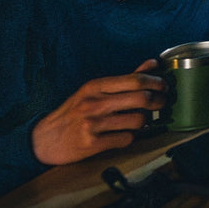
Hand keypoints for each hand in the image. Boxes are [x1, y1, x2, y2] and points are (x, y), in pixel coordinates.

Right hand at [31, 59, 166, 165]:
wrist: (44, 139)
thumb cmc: (74, 113)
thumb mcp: (94, 91)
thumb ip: (125, 78)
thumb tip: (153, 63)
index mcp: (94, 87)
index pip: (134, 80)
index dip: (155, 82)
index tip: (164, 86)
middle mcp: (94, 103)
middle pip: (141, 98)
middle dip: (158, 101)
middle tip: (162, 102)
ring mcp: (93, 124)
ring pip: (138, 120)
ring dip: (145, 121)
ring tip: (140, 120)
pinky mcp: (93, 143)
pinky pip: (127, 139)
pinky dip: (130, 137)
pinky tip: (125, 134)